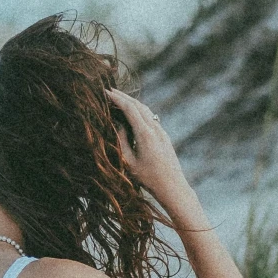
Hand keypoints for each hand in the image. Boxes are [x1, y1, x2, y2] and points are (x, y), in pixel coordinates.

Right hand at [108, 90, 197, 217]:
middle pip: (138, 105)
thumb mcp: (129, 161)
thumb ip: (122, 140)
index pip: (129, 108)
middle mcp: (155, 129)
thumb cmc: (148, 178)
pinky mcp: (164, 136)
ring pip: (146, 110)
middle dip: (123, 96)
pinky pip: (150, 118)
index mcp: (145, 133)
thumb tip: (118, 124)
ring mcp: (161, 131)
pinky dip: (139, 111)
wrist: (173, 187)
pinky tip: (133, 113)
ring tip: (119, 98)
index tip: (105, 92)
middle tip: (109, 90)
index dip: (116, 98)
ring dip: (132, 102)